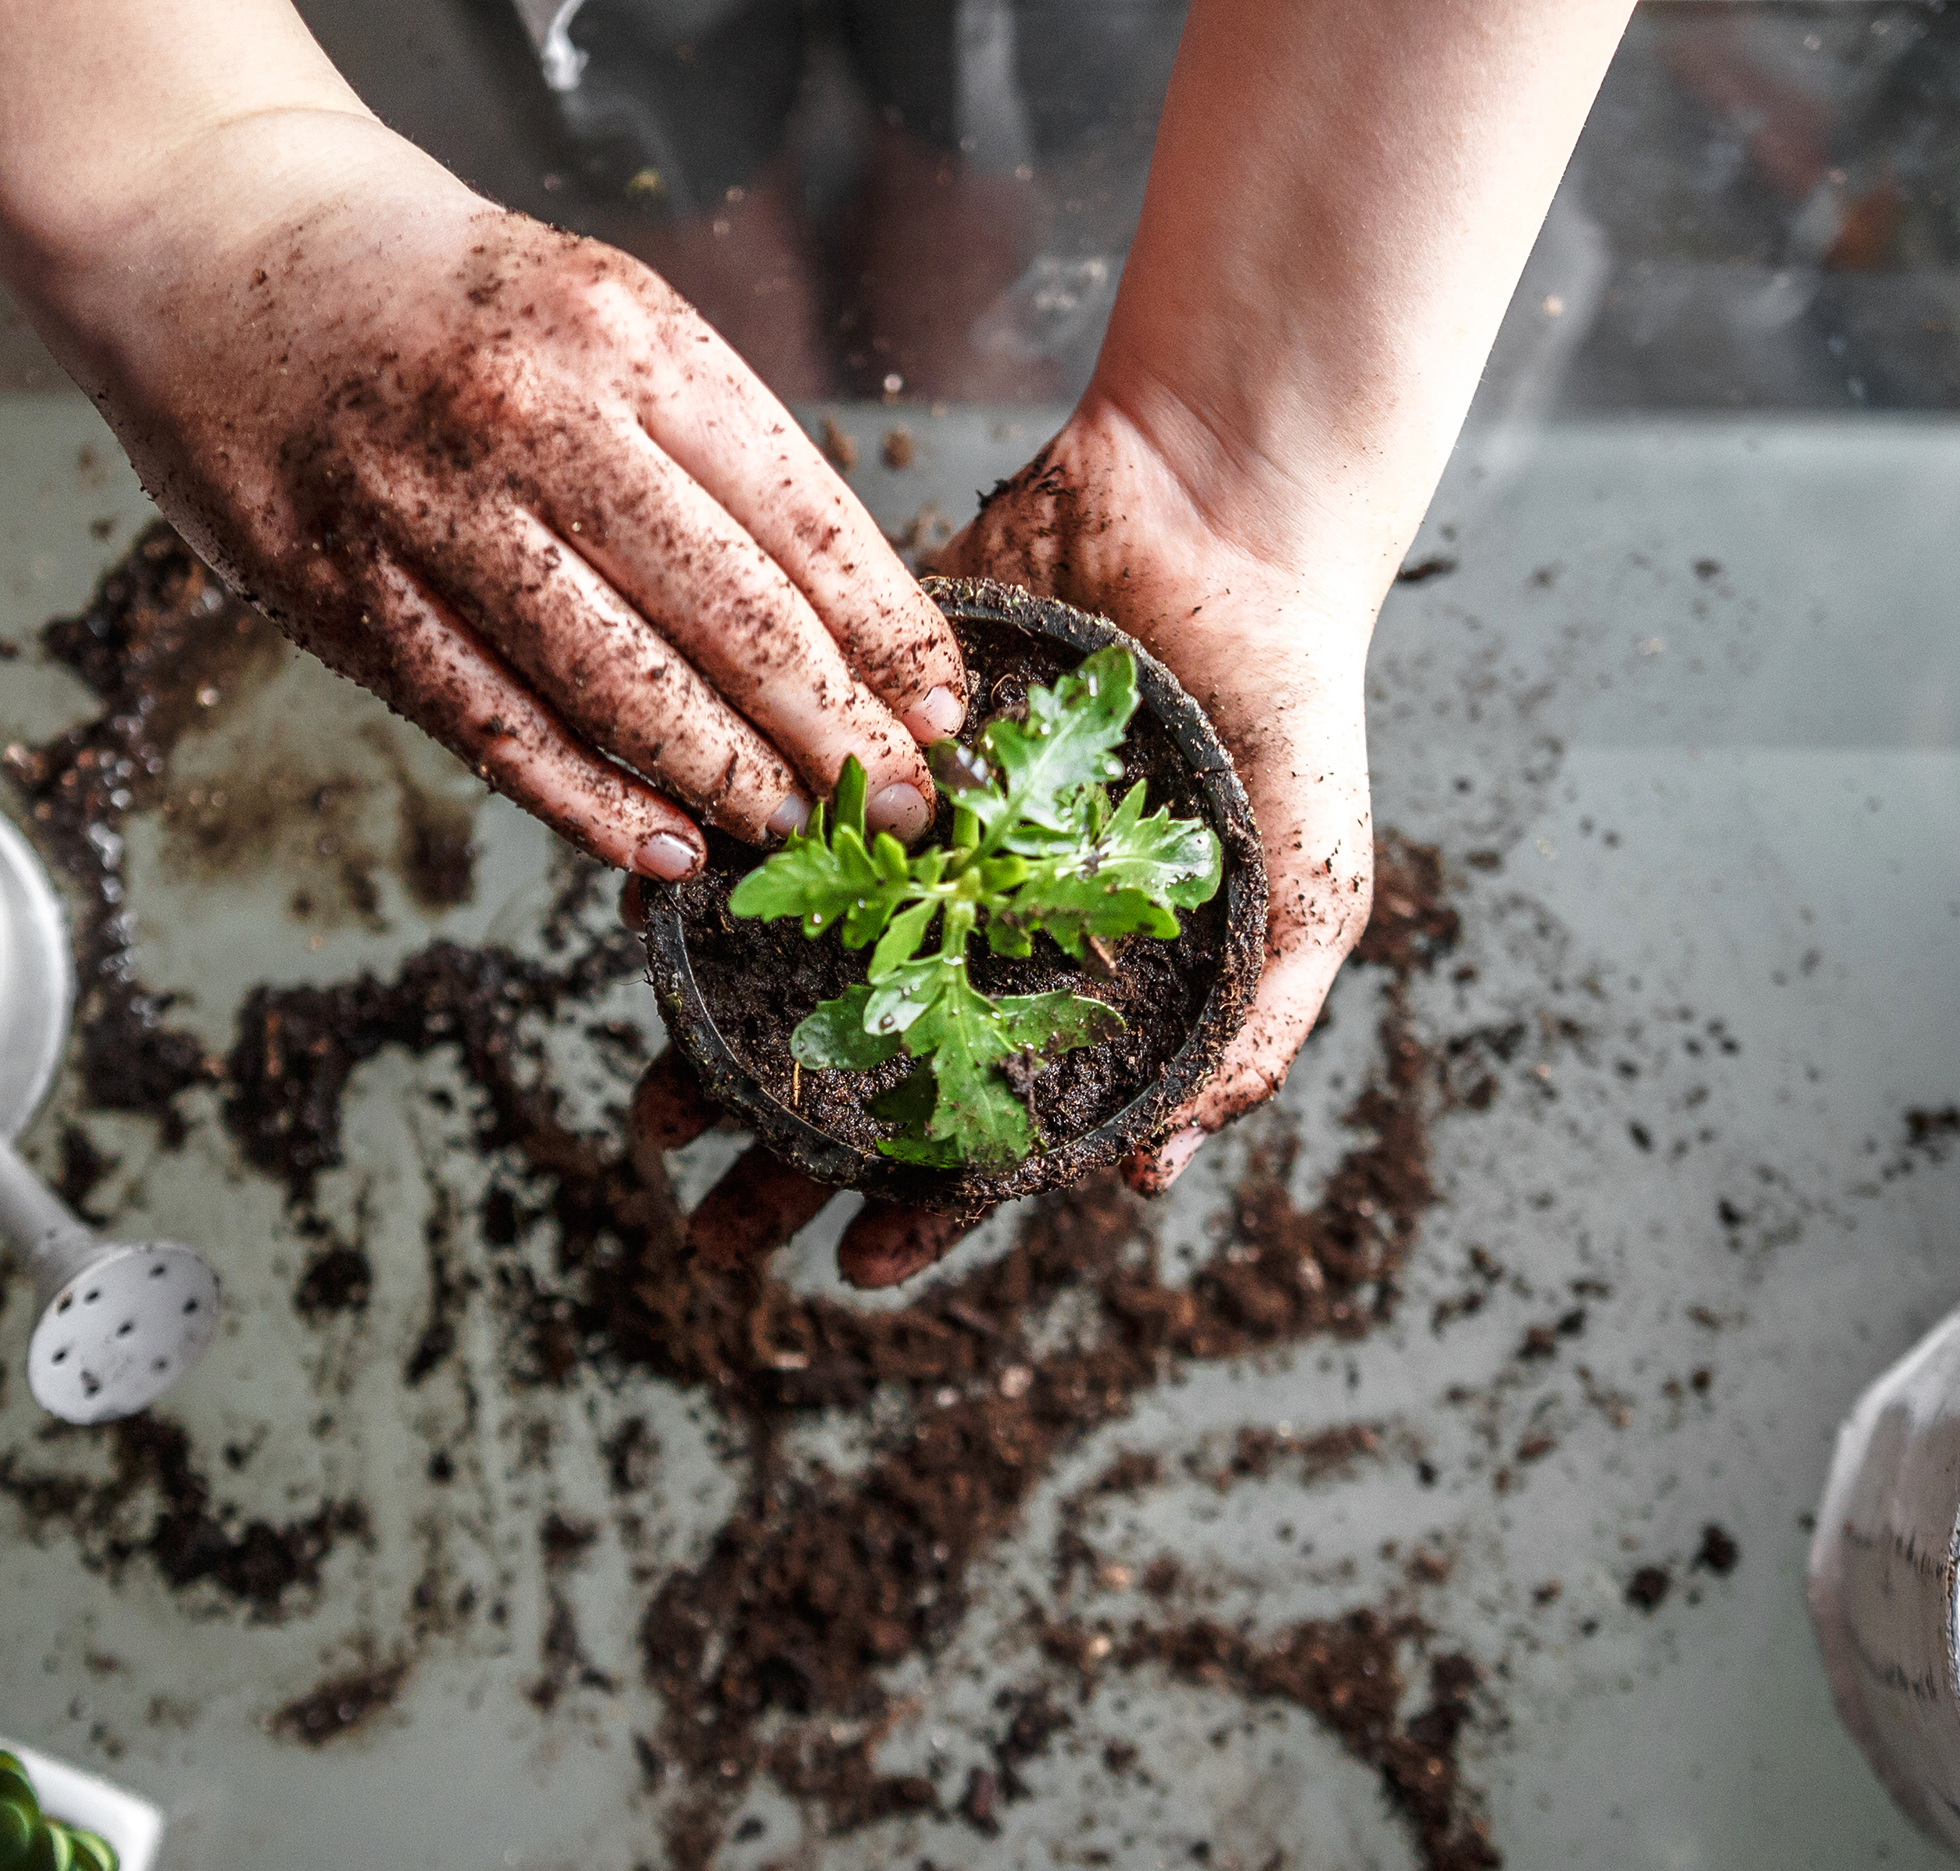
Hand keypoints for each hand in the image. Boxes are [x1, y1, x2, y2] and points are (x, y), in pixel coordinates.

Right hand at [30, 114, 964, 876]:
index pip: (798, 515)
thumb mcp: (598, 309)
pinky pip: (493, 727)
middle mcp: (534, 419)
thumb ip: (703, 445)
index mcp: (627, 336)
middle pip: (728, 614)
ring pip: (616, 686)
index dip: (886, 632)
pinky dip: (590, 802)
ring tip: (803, 834)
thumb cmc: (432, 290)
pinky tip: (665, 848)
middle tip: (904, 807)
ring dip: (728, 780)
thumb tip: (838, 614)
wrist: (208, 238)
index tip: (946, 710)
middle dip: (836, 730)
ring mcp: (430, 512)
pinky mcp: (345, 593)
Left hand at [624, 393, 1373, 1287]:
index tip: (853, 1268)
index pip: (987, 1129)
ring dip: (715, 1044)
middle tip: (708, 1220)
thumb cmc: (1292, 709)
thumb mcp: (1310, 893)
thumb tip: (1149, 1176)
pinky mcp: (857, 746)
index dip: (923, 1208)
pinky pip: (765, 826)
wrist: (1223, 514)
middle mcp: (976, 930)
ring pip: (792, 969)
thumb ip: (1250, 1037)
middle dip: (783, 1157)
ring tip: (651, 1109)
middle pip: (866, 1073)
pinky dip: (704, 882)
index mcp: (1074, 987)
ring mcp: (910, 843)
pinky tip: (649, 938)